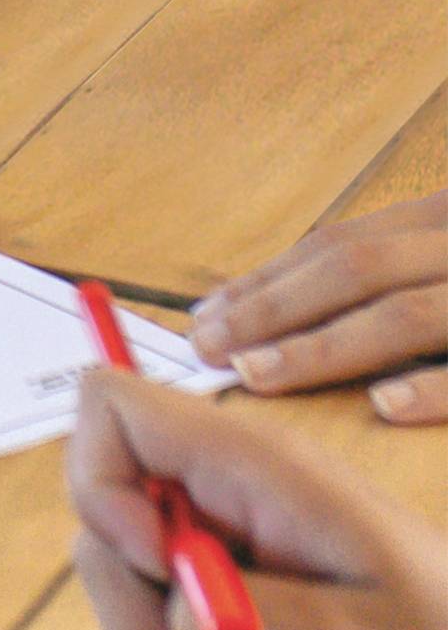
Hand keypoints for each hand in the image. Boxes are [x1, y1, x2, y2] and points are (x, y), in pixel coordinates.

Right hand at [67, 370, 447, 629]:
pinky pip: (160, 620)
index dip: (101, 482)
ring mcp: (231, 538)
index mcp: (262, 468)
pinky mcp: (234, 588)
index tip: (157, 562)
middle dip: (128, 607)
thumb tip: (167, 622)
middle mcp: (233, 488)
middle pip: (102, 512)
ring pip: (123, 577)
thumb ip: (237, 620)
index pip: (113, 406)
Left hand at [192, 193, 447, 422]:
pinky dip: (432, 388)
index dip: (266, 281)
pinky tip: (384, 406)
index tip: (206, 316)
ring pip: (406, 315)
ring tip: (255, 374)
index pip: (339, 247)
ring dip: (322, 348)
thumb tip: (279, 311)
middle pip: (357, 269)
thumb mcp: (444, 258)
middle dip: (271, 309)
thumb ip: (393, 271)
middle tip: (207, 349)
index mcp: (443, 223)